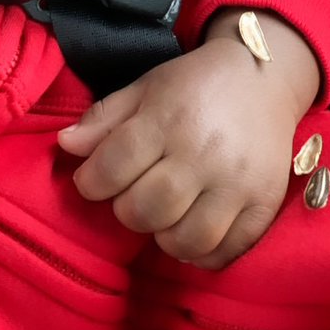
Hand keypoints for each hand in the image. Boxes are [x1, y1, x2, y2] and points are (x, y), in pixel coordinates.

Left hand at [58, 12, 318, 269]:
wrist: (262, 76)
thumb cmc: (194, 84)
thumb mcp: (145, 88)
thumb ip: (104, 118)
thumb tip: (65, 145)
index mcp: (168, 119)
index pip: (113, 167)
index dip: (91, 181)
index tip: (92, 180)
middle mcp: (204, 154)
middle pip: (146, 209)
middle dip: (125, 209)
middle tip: (131, 194)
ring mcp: (238, 184)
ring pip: (185, 240)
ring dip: (163, 234)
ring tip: (162, 214)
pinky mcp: (264, 205)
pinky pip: (224, 253)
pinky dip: (200, 253)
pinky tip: (190, 228)